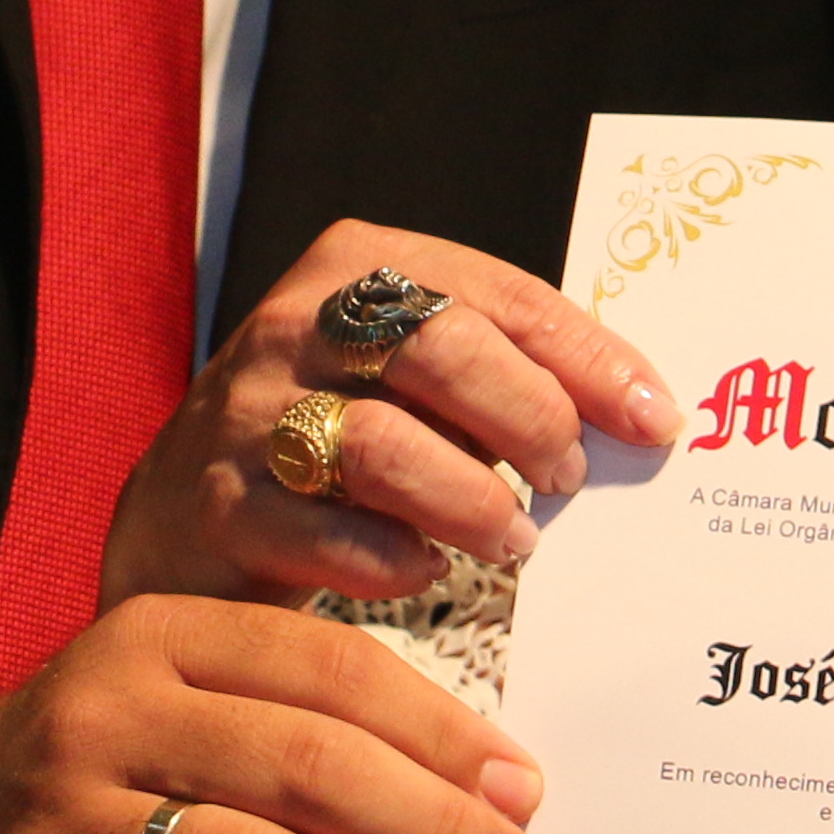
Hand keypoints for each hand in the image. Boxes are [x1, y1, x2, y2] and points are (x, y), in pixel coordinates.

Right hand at [0, 592, 544, 833]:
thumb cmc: (102, 776)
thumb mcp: (184, 708)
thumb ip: (303, 725)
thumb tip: (481, 793)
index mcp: (164, 639)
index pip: (330, 669)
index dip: (440, 733)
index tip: (522, 791)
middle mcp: (109, 714)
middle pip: (302, 764)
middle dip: (425, 827)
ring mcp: (64, 819)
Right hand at [100, 220, 677, 605]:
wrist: (179, 515)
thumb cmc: (337, 436)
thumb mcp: (413, 376)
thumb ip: (504, 376)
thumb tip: (634, 416)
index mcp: (357, 265)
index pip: (498, 294)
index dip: (587, 358)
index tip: (654, 418)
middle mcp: (294, 323)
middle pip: (442, 349)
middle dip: (530, 417)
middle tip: (572, 474)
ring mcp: (246, 412)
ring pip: (383, 443)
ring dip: (471, 498)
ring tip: (515, 537)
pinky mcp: (220, 504)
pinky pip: (325, 534)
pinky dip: (393, 558)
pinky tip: (426, 569)